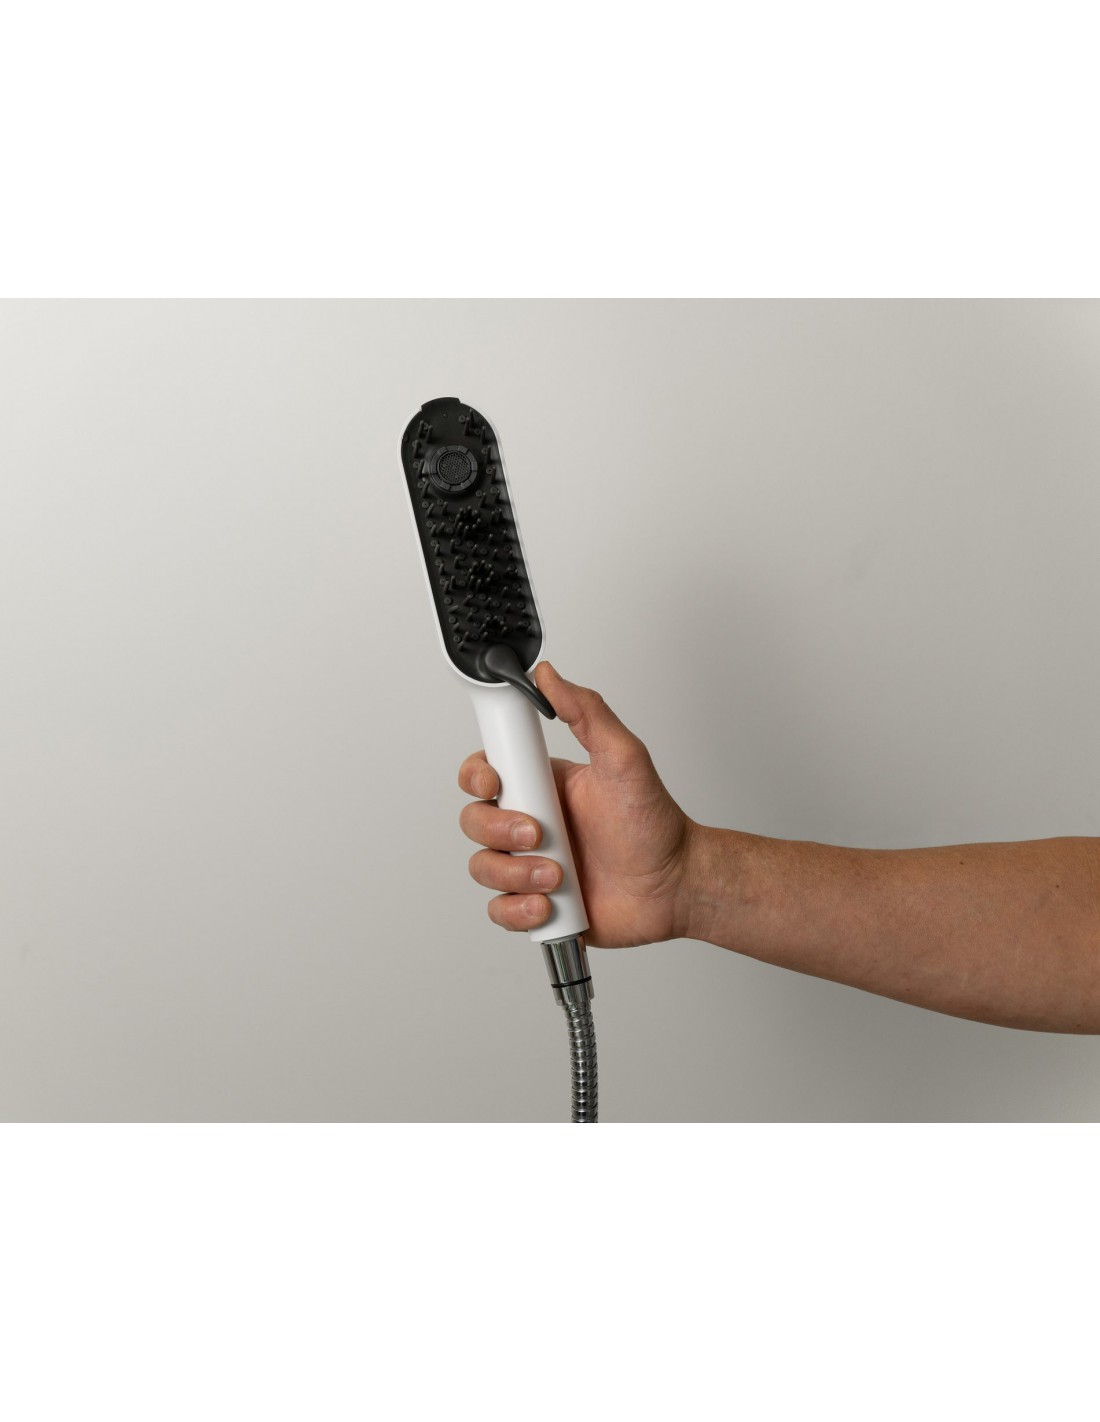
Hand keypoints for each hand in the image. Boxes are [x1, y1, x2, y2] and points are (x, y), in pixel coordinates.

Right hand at [457, 662, 694, 946]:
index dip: (478, 777)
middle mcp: (530, 823)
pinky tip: (548, 903)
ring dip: (515, 873)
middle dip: (500, 830)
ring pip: (483, 867)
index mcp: (543, 785)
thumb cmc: (655, 823)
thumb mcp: (625, 757)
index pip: (484, 772)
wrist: (676, 885)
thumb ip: (587, 712)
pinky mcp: (536, 904)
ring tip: (557, 876)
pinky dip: (517, 910)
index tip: (494, 782)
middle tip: (540, 833)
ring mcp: (530, 865)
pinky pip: (499, 909)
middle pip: (474, 821)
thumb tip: (549, 675)